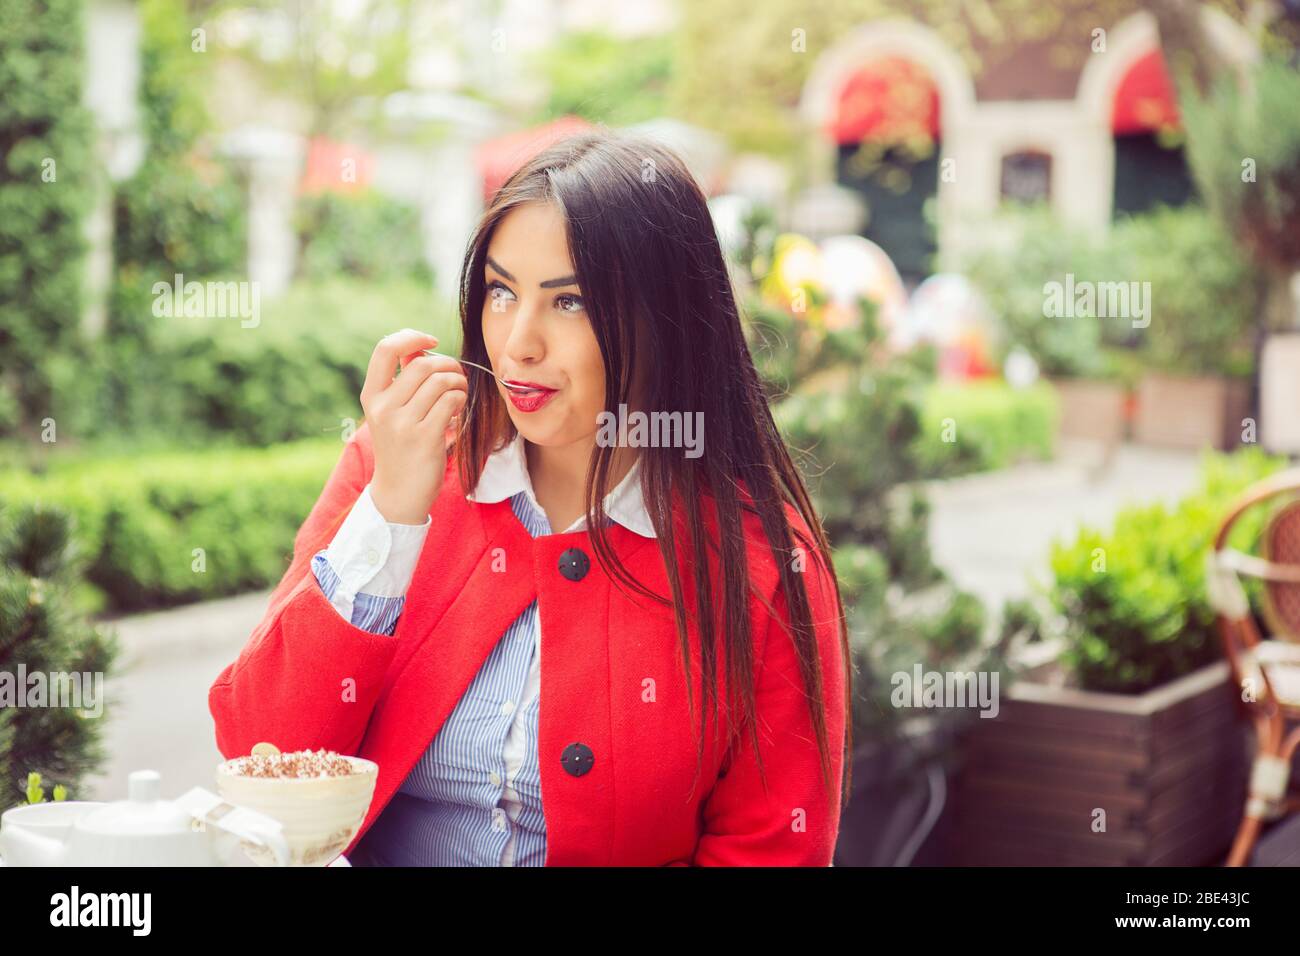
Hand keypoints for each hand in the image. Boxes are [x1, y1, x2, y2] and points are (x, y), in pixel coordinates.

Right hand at [359, 329, 467, 523]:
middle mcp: (383, 407)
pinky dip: (461, 400)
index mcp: (372, 396)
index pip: (385, 349)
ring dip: (459, 383)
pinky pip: (451, 401)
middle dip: (449, 365)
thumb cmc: (401, 448)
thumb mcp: (391, 412)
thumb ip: (403, 381)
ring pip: (441, 381)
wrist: (399, 493)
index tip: (432, 341)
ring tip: (458, 394)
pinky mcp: (424, 437)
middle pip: (424, 363)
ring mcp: (402, 422)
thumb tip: (421, 347)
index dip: (411, 337)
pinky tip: (458, 410)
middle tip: (457, 378)